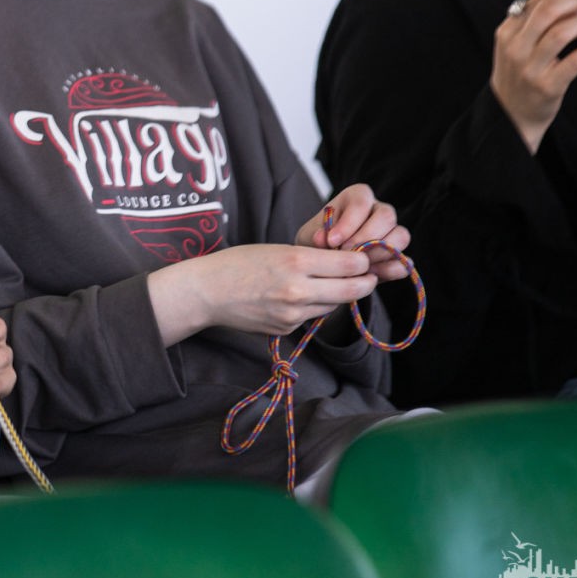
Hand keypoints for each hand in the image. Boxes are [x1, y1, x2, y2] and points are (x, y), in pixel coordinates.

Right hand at [147, 243, 378, 344]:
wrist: (206, 292)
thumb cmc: (238, 263)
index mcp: (295, 261)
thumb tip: (346, 264)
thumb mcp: (275, 249)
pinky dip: (313, 307)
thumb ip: (311, 258)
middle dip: (365, 283)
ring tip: (332, 284)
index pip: (350, 265)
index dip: (363, 262)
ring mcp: (293, 313)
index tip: (365, 259)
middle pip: (351, 290)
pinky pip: (312, 316)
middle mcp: (298, 290)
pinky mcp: (287, 328)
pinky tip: (298, 297)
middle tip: (370, 277)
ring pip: (334, 305)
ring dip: (338, 295)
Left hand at [295, 183, 411, 281]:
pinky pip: (405, 261)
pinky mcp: (398, 256)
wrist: (324, 261)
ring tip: (356, 266)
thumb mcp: (311, 235)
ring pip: (401, 236)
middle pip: (387, 216)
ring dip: (379, 254)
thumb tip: (324, 238)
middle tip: (345, 254)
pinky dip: (389, 270)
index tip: (332, 241)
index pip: (362, 201)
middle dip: (365, 238)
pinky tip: (369, 275)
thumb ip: (316, 235)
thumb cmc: (319, 240)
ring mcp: (392, 232)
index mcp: (358, 197)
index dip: (349, 222)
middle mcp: (379, 210)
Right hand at [491, 0, 576, 152]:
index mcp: (507, 31)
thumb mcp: (519, 41)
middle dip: (573, 1)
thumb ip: (540, 14)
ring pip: (561, 33)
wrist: (511, 114)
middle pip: (547, 11)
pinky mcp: (547, 86)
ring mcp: (529, 68)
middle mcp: (515, 47)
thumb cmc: (522, 71)